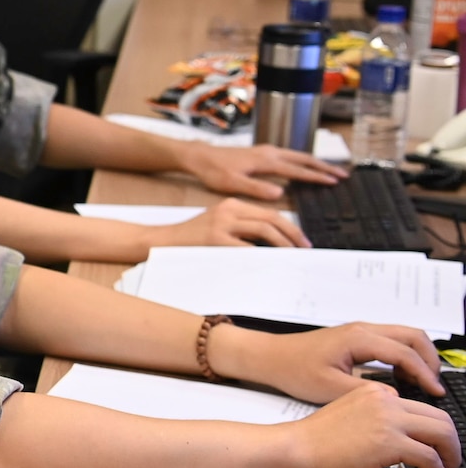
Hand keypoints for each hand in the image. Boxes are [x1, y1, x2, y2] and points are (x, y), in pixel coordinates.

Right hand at [149, 198, 308, 247]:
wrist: (162, 241)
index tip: (302, 241)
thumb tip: (273, 244)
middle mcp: (229, 210)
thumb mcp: (219, 225)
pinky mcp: (214, 239)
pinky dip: (263, 256)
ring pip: (264, 230)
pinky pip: (247, 247)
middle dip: (293, 235)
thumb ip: (242, 228)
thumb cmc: (192, 239)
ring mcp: (221, 224)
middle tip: (305, 249)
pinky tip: (270, 263)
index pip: (270, 213)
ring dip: (283, 244)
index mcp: (232, 204)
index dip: (290, 228)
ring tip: (292, 256)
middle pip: (272, 219)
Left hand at [177, 143, 343, 199]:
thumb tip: (280, 194)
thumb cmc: (213, 171)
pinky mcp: (262, 152)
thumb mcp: (232, 184)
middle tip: (344, 175)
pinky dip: (303, 161)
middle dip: (325, 167)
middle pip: (304, 159)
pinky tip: (305, 167)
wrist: (199, 156)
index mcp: (266, 160)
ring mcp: (266, 151)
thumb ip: (256, 189)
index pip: (298, 169)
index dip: (317, 177)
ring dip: (316, 163)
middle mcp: (270, 152)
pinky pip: (289, 155)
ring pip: (298, 155)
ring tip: (332, 171)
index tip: (335, 182)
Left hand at [217, 320, 446, 401]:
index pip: (406, 354)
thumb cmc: (293, 371)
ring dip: (419, 356)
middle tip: (435, 385)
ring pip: (405, 335)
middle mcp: (363, 329)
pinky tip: (401, 376)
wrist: (270, 357)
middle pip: (414, 336)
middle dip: (430, 360)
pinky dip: (405, 354)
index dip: (425, 375)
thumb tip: (395, 398)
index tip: (437, 393)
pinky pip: (391, 340)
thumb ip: (365, 392)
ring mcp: (360, 330)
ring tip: (423, 383)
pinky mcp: (356, 337)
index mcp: (359, 339)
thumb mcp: (329, 388)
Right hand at [285, 379, 458, 467]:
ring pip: (443, 434)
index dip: (434, 431)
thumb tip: (398, 441)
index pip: (421, 408)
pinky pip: (429, 457)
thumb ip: (374, 418)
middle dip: (452, 443)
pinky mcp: (389, 442)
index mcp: (376, 392)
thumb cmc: (312, 441)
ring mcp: (389, 420)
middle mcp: (386, 401)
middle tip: (450, 461)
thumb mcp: (348, 415)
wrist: (293, 449)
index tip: (436, 448)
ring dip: (451, 457)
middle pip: (440, 418)